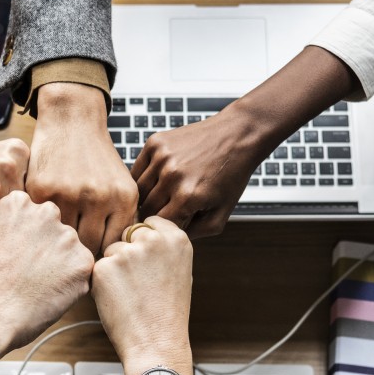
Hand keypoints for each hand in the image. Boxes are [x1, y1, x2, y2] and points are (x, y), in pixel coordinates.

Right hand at [0, 190, 94, 350]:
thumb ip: (12, 226)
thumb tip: (26, 231)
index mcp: (19, 202)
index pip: (34, 215)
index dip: (27, 238)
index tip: (17, 254)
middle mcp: (46, 212)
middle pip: (55, 229)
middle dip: (47, 248)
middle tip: (29, 273)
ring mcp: (67, 236)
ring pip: (70, 250)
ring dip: (61, 265)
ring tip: (37, 286)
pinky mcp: (83, 261)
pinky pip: (81, 271)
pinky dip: (71, 284)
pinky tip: (49, 293)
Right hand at [26, 83, 137, 254]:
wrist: (72, 121)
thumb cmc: (97, 159)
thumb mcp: (121, 185)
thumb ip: (120, 220)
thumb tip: (115, 261)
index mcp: (123, 198)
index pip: (112, 246)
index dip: (102, 255)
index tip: (92, 255)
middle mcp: (99, 197)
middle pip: (88, 247)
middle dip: (80, 251)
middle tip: (71, 252)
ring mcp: (69, 194)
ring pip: (63, 238)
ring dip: (59, 240)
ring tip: (56, 240)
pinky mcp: (42, 190)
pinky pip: (42, 222)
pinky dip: (41, 224)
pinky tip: (42, 222)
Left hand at [92, 216, 192, 374]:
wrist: (156, 342)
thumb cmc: (167, 312)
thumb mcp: (179, 270)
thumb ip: (163, 248)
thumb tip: (143, 233)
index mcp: (176, 238)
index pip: (149, 222)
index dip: (144, 241)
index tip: (147, 260)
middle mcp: (152, 240)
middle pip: (128, 234)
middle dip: (128, 252)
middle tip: (139, 283)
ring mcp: (127, 253)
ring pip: (111, 251)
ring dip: (114, 268)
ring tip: (131, 294)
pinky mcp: (104, 268)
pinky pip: (98, 268)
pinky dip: (102, 283)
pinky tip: (118, 300)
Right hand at [130, 107, 262, 238]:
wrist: (237, 135)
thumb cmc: (231, 176)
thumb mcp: (221, 214)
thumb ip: (195, 233)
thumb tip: (168, 239)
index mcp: (188, 197)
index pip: (158, 226)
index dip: (162, 230)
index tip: (168, 227)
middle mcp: (172, 176)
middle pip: (145, 209)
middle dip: (153, 215)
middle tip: (164, 213)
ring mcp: (162, 157)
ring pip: (137, 190)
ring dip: (146, 197)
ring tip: (162, 197)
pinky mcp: (155, 143)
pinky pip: (137, 170)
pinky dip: (143, 178)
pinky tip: (157, 180)